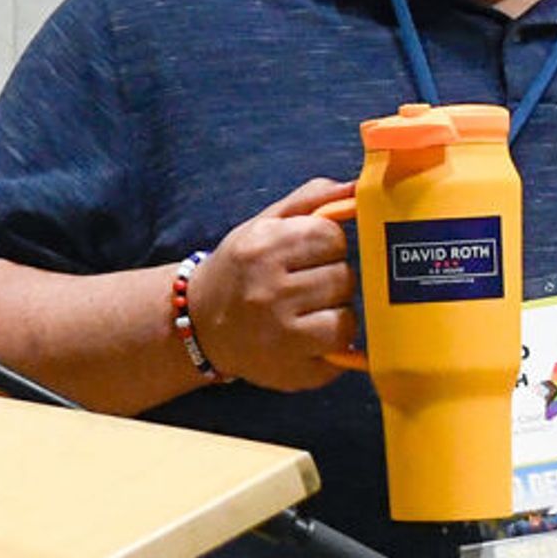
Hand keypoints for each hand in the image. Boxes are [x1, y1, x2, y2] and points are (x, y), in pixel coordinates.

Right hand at [188, 173, 359, 389]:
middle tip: (306, 285)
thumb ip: (311, 200)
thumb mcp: (264, 225)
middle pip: (343, 277)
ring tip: (309, 312)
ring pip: (347, 317)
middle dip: (331, 279)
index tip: (309, 254)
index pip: (331, 237)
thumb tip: (358, 186)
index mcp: (262, 249)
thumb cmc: (241, 270)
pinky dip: (333, 344)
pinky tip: (309, 337)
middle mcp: (269, 292)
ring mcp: (281, 336)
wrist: (199, 325)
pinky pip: (341, 351)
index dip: (327, 245)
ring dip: (335, 313)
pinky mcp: (294, 371)